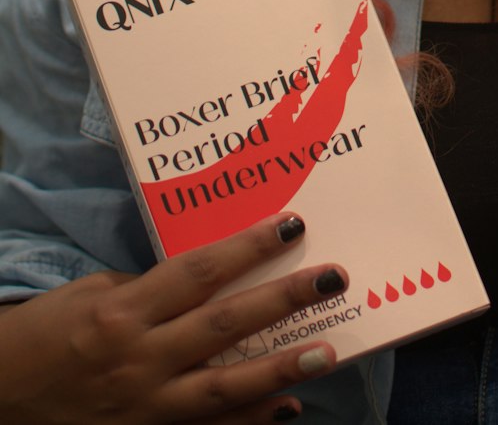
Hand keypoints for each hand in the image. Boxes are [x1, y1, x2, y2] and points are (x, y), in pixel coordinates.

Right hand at [0, 213, 346, 423]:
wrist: (2, 398)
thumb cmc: (47, 333)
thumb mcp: (95, 294)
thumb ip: (153, 289)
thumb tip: (211, 277)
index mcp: (124, 312)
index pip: (199, 272)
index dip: (249, 247)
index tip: (293, 225)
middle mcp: (140, 359)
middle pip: (224, 324)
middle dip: (282, 299)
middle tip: (332, 277)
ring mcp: (146, 407)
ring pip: (225, 386)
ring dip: (280, 369)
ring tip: (327, 352)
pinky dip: (250, 420)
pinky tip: (287, 407)